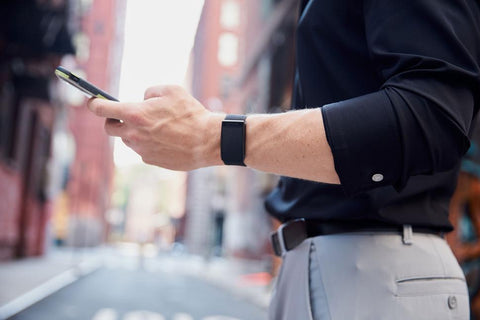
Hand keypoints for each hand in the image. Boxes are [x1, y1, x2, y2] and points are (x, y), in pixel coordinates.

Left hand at [87, 85, 222, 169]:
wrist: (207, 141)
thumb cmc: (190, 113)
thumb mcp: (171, 90)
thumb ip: (149, 92)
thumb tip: (142, 100)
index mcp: (134, 114)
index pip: (101, 109)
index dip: (94, 103)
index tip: (93, 102)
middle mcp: (133, 134)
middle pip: (109, 128)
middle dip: (112, 120)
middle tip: (124, 115)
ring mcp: (141, 150)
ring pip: (128, 140)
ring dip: (134, 132)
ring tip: (156, 127)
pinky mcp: (151, 160)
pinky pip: (143, 150)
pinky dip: (149, 143)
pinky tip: (166, 139)